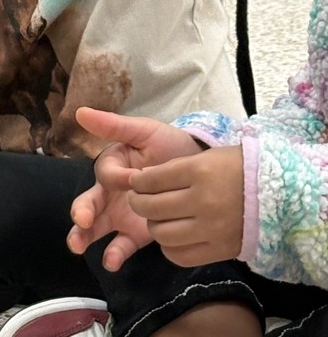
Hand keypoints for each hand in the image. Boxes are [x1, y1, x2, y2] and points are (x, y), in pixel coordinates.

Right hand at [67, 108, 201, 270]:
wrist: (198, 168)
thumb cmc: (168, 146)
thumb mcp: (144, 131)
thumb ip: (114, 126)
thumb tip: (80, 112)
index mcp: (113, 166)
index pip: (105, 173)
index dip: (116, 177)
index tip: (133, 178)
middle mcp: (111, 192)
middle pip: (89, 202)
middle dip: (81, 211)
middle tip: (81, 219)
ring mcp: (121, 215)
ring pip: (95, 227)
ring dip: (84, 236)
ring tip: (79, 246)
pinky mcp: (135, 234)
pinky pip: (119, 245)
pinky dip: (113, 254)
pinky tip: (111, 261)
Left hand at [128, 145, 243, 266]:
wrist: (278, 193)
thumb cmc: (237, 168)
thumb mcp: (206, 157)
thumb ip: (176, 169)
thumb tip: (144, 180)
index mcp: (199, 171)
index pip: (153, 179)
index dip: (138, 182)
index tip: (135, 182)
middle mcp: (202, 201)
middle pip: (153, 207)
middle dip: (138, 203)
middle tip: (137, 199)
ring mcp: (210, 229)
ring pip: (162, 234)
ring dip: (152, 226)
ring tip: (155, 219)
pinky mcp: (218, 250)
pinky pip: (180, 255)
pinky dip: (169, 247)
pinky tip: (171, 237)